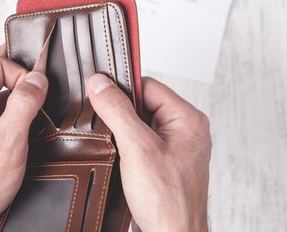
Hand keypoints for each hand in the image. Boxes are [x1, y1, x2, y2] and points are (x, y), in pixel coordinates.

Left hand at [0, 47, 47, 230]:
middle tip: (41, 95)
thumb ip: (23, 106)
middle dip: (22, 81)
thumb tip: (37, 79)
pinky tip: (24, 131)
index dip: (21, 72)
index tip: (39, 89)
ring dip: (19, 100)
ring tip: (33, 119)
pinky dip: (14, 116)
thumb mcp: (7, 144)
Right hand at [87, 74, 210, 231]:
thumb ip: (117, 111)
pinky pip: (139, 142)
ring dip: (121, 131)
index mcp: (187, 119)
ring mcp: (174, 148)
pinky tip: (118, 156)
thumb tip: (100, 84)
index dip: (122, 88)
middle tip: (107, 125)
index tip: (99, 91)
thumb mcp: (137, 148)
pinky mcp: (162, 163)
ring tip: (116, 146)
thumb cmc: (168, 202)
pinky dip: (125, 146)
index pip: (149, 85)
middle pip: (142, 103)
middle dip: (120, 112)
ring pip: (138, 123)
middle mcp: (184, 130)